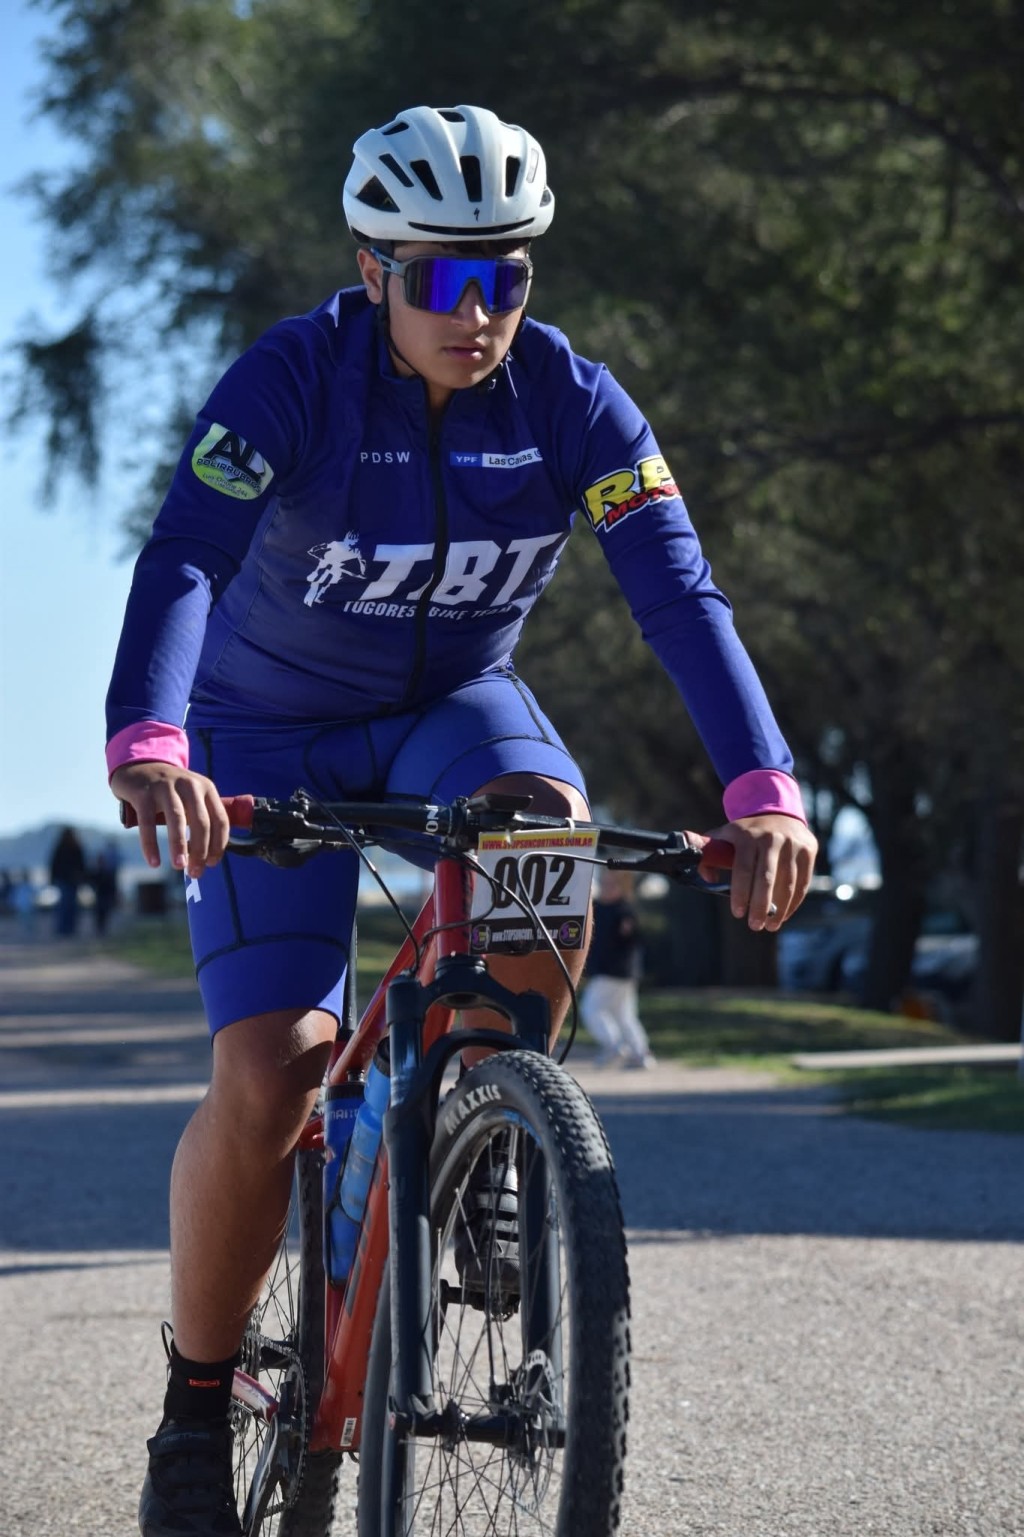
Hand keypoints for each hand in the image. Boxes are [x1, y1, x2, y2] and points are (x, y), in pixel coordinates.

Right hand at [110, 762, 230, 879]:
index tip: (212, 863)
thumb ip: (201, 818)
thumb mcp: (191, 796)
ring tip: (179, 866)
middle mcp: (189, 785)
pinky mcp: (144, 793)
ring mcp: (166, 787)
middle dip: (201, 851)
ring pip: (177, 820)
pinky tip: (154, 861)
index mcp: (206, 788)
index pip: (220, 819)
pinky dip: (150, 844)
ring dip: (179, 846)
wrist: (138, 767)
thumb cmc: (169, 791)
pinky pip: (148, 823)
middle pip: (201, 822)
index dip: (219, 844)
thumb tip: (208, 857)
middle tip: (195, 872)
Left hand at [702, 814, 817, 931]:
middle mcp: (772, 838)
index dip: (741, 893)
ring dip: (779, 910)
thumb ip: (709, 854)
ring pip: (787, 883)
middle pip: (767, 879)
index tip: (738, 913)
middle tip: (754, 925)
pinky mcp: (809, 850)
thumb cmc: (747, 833)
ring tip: (770, 925)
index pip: (743, 869)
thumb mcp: (725, 835)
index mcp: (748, 836)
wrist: (779, 812)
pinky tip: (784, 915)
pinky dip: (794, 902)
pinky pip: (803, 882)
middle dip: (760, 906)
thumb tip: (708, 878)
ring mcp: (793, 844)